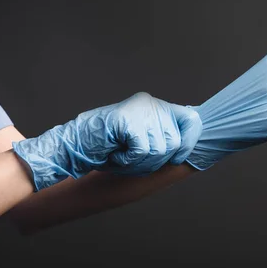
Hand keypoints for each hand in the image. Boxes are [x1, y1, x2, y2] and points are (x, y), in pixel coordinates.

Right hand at [13, 92, 201, 190]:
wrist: (74, 146)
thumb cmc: (109, 148)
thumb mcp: (143, 141)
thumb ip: (164, 140)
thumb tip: (188, 151)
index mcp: (157, 106)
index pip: (192, 119)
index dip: (189, 142)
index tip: (178, 157)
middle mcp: (151, 103)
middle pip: (175, 142)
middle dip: (157, 161)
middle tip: (134, 161)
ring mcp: (139, 110)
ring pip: (159, 150)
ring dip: (140, 164)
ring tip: (123, 157)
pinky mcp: (127, 120)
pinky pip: (142, 151)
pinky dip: (129, 162)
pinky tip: (116, 156)